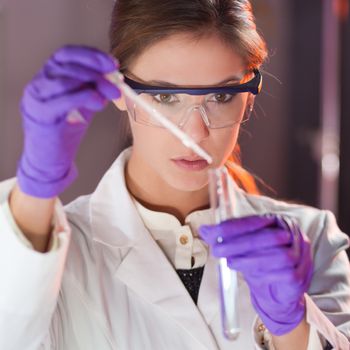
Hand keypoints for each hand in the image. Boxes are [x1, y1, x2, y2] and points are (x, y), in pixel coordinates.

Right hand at [17, 45, 119, 197]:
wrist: (48, 161)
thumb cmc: (65, 133)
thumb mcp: (82, 105)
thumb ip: (94, 90)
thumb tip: (115, 79)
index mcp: (49, 77)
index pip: (67, 54)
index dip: (91, 55)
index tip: (112, 63)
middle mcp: (39, 83)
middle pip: (68, 66)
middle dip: (97, 72)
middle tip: (117, 83)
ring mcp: (36, 98)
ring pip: (65, 80)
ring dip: (93, 84)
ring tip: (110, 94)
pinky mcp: (40, 115)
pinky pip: (63, 99)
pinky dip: (83, 96)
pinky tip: (98, 102)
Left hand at [199, 214, 312, 335]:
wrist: (276, 291)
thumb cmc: (259, 262)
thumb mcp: (240, 247)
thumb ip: (224, 237)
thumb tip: (204, 230)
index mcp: (278, 221)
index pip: (256, 220)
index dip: (234, 226)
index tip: (214, 232)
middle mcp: (293, 235)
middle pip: (268, 237)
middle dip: (240, 243)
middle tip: (217, 250)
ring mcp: (301, 255)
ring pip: (279, 255)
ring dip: (251, 260)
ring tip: (230, 262)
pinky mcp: (302, 275)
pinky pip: (286, 274)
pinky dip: (266, 274)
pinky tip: (250, 276)